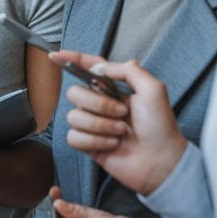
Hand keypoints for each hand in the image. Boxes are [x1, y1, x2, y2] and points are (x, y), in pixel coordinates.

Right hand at [51, 52, 186, 195]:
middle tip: (122, 113)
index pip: (88, 69)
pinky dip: (94, 141)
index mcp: (113, 88)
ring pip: (74, 116)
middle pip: (75, 93)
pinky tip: (112, 144)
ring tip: (121, 132)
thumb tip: (101, 66)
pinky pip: (74, 137)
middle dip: (98, 104)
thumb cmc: (161, 127)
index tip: (55, 56)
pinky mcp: (88, 144)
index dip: (71, 60)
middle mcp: (100, 104)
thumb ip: (128, 70)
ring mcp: (93, 124)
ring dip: (100, 125)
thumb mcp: (153, 89)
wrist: (161, 161)